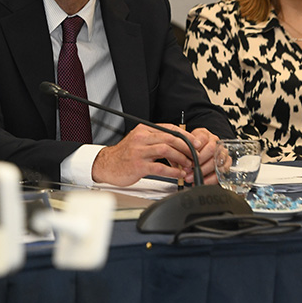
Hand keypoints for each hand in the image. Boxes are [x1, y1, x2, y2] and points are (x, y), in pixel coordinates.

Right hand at [91, 123, 205, 186]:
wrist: (106, 165)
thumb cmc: (124, 155)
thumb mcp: (139, 142)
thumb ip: (155, 140)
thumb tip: (178, 146)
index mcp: (143, 130)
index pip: (169, 128)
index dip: (185, 135)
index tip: (195, 142)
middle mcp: (141, 138)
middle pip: (170, 138)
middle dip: (186, 147)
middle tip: (195, 155)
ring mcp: (139, 152)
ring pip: (166, 150)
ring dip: (181, 158)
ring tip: (188, 165)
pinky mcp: (138, 166)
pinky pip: (160, 168)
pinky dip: (172, 171)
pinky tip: (177, 174)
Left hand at [185, 127, 220, 184]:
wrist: (201, 154)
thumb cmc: (192, 150)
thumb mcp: (186, 145)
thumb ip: (184, 148)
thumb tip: (181, 156)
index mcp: (205, 135)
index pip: (202, 138)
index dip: (195, 148)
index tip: (188, 156)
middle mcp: (216, 142)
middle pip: (211, 150)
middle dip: (198, 161)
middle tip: (188, 169)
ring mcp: (222, 153)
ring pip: (216, 162)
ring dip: (202, 171)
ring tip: (191, 177)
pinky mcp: (226, 164)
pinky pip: (221, 172)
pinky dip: (210, 179)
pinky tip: (202, 181)